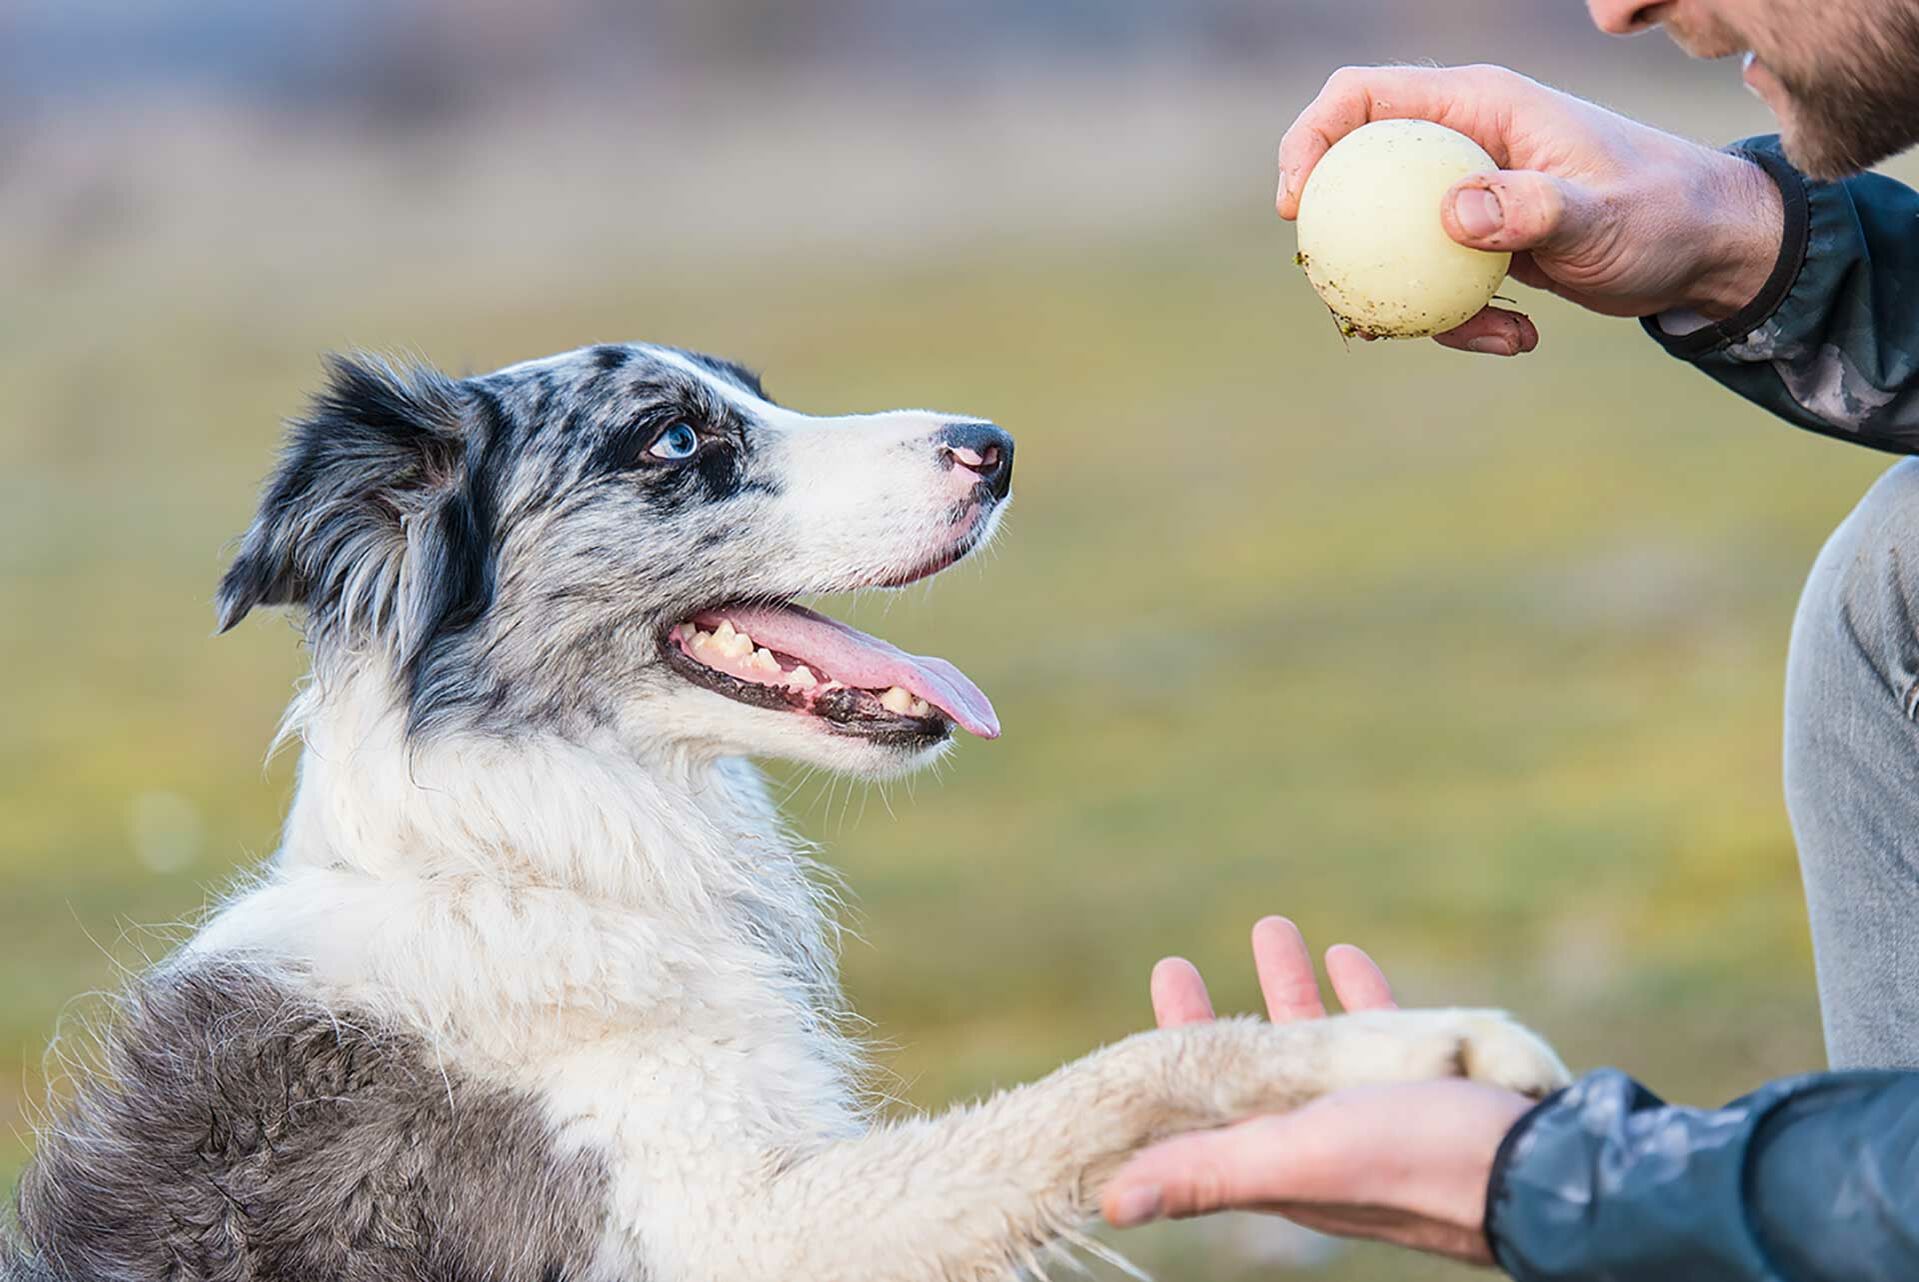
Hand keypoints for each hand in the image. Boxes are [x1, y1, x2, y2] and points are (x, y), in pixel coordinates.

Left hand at [1100, 917, 1537, 1266]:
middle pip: (1248, 1068)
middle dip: (1214, 1015)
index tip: (1146, 1004)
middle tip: (1177, 962)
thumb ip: (1207, 1172)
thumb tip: (1109, 1201)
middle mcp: (1320, 1135)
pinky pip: (1385, 1033)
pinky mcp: (1430, 1088)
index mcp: (1279, 1157)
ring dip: (1288, 988)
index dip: (1167, 1054)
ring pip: (1315, 1041)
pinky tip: (1347, 954)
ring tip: (1269, 927)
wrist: (1548, 1176)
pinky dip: (1360, 993)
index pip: (1201, 1106)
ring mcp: (1376, 1110)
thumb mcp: (1300, 1159)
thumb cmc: (1420, 1165)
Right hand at [1278, 64, 1785, 354]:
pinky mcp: (1479, 241)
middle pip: (1356, 171)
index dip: (1312, 139)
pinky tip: (1517, 340)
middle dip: (1338, 236)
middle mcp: (1462, 141)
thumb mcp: (1601, 214)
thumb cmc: (1665, 213)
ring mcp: (1466, 193)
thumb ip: (1533, 209)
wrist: (1709, 248)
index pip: (1363, 96)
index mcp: (1479, 106)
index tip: (1299, 204)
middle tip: (1343, 292)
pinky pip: (1429, 282)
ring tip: (1481, 333)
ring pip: (1386, 239)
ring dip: (1405, 299)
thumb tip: (1452, 214)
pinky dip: (1456, 322)